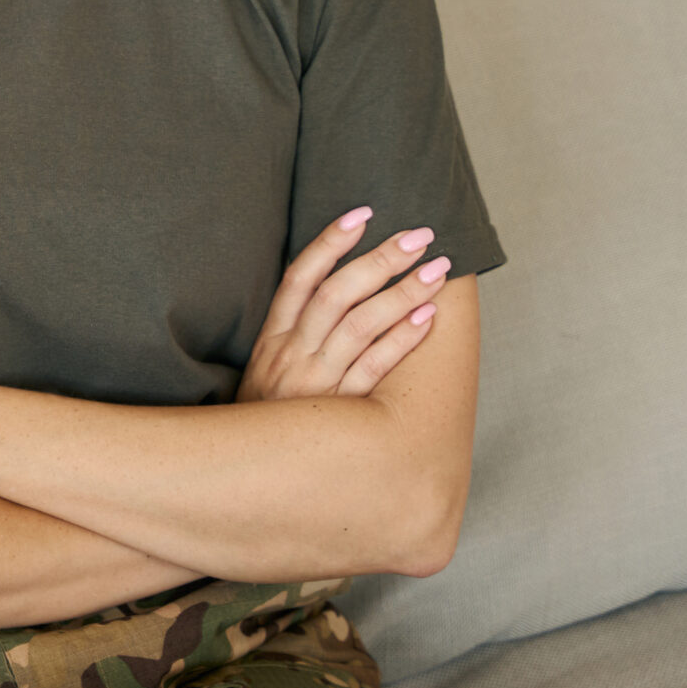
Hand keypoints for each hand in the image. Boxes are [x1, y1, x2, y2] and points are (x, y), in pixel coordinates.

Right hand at [239, 208, 451, 402]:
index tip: (363, 213)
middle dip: (379, 259)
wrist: (252, 474)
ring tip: (435, 269)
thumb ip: (294, 331)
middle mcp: (291, 353)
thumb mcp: (266, 368)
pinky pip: (371, 369)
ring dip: (399, 293)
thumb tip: (332, 284)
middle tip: (419, 236)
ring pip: (358, 326)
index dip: (329, 242)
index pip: (299, 278)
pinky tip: (425, 317)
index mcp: (273, 338)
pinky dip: (399, 341)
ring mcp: (314, 382)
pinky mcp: (337, 412)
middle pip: (337, 294)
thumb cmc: (269, 416)